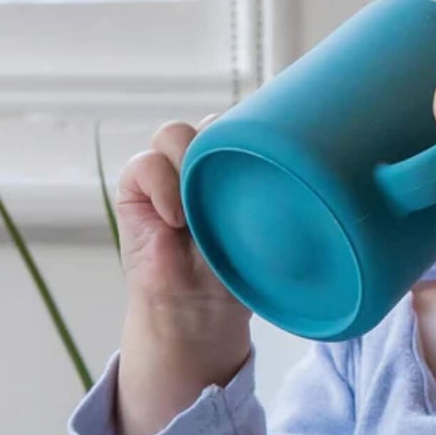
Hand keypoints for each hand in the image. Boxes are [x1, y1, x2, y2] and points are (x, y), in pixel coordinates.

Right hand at [117, 116, 251, 334]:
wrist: (199, 311)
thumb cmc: (235, 274)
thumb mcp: (265, 226)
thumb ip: (272, 191)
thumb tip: (300, 164)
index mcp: (233, 168)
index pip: (241, 124)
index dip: (249, 131)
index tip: (264, 156)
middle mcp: (198, 165)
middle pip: (208, 123)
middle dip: (221, 144)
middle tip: (234, 183)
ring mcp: (165, 174)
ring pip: (174, 133)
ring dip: (189, 162)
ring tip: (200, 206)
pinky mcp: (135, 190)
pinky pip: (144, 163)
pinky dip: (161, 185)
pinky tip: (176, 218)